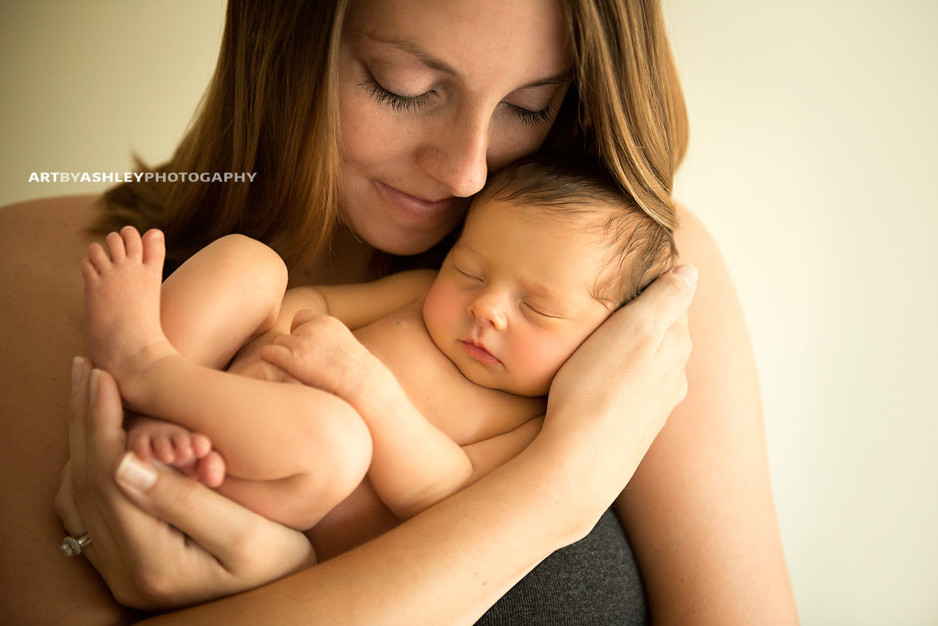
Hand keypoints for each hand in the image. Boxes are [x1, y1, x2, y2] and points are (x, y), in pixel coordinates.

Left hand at [55, 357, 315, 609]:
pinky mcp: (129, 564)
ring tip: (89, 394)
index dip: (102, 421)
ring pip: (80, 495)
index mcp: (150, 562)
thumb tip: (125, 461)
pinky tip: (102, 439)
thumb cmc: (280, 566)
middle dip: (85, 421)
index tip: (104, 374)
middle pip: (85, 482)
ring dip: (83, 441)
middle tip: (86, 369)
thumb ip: (185, 501)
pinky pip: (91, 510)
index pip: (108, 478)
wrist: (286, 604)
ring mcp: (121, 571)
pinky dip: (90, 467)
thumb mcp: (246, 535)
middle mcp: (124, 571)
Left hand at [260, 309, 380, 401]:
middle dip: (291, 349)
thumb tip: (306, 346)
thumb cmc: (354, 374)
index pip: (300, 318)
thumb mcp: (344, 345)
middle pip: (287, 334)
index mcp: (327, 322)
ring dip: (283, 358)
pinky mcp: (293, 358)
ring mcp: (302, 343)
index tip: (307, 349)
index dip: (300, 333)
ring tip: (295, 373)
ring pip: (277, 345)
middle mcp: (313, 328)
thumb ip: (324, 339)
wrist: (362, 386)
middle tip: (303, 367)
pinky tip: (281, 373)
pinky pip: (269, 353)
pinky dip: (271, 361)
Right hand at [543, 266, 696, 503]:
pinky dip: (618, 374)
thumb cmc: (596, 390)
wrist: (578, 464)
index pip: (673, 298)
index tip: (624, 270)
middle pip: (662, 331)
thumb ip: (666, 297)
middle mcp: (673, 377)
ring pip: (646, 361)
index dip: (650, 280)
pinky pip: (630, 388)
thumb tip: (690, 270)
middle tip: (608, 298)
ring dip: (629, 346)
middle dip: (641, 314)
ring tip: (599, 336)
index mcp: (676, 346)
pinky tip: (597, 378)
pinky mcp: (632, 427)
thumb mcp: (634, 329)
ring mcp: (654, 405)